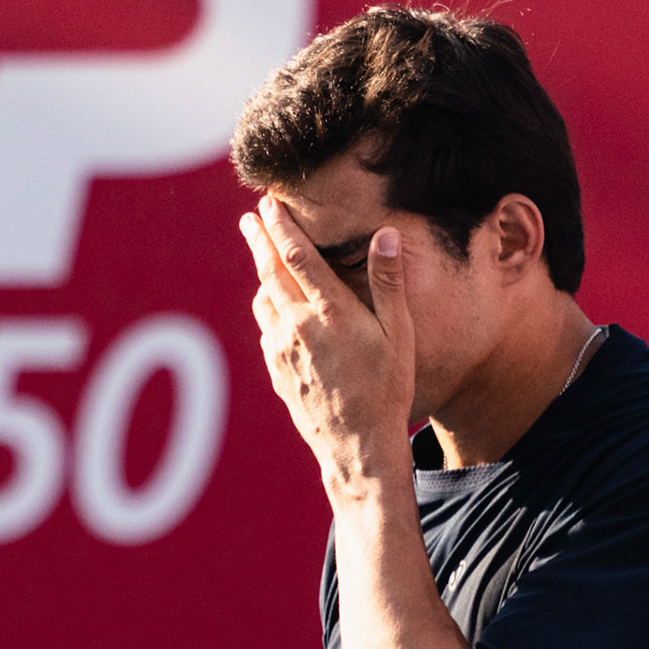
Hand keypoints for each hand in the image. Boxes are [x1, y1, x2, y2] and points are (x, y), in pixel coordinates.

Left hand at [239, 195, 415, 487]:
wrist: (356, 445)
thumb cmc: (387, 388)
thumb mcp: (398, 334)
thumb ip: (388, 282)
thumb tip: (385, 234)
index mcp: (329, 311)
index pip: (297, 256)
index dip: (281, 226)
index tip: (269, 204)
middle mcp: (298, 325)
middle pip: (270, 271)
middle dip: (259, 240)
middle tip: (250, 218)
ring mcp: (281, 349)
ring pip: (264, 299)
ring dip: (262, 273)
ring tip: (263, 255)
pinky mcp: (276, 369)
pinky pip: (266, 327)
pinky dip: (268, 307)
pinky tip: (274, 305)